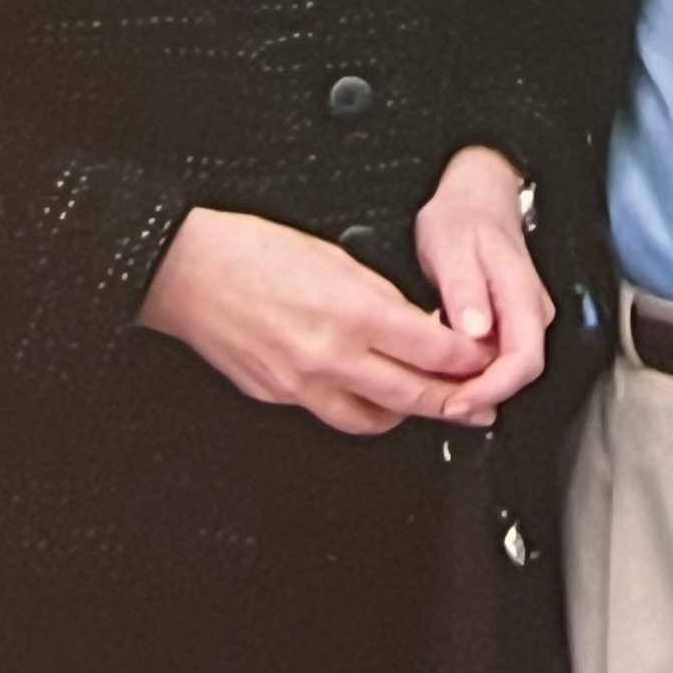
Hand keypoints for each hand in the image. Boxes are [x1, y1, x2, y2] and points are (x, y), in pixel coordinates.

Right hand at [139, 207, 488, 435]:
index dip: (470, 359)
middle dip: (456, 401)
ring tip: (428, 401)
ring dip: (408, 413)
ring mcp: (303, 383)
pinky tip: (371, 395)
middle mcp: (330, 355)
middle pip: (415, 396)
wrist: (188, 272)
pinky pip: (333, 414)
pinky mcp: (280, 396)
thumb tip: (416, 324)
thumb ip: (381, 297)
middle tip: (478, 400)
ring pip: (376, 420)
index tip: (485, 357)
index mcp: (353, 312)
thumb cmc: (252, 252)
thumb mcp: (336, 258)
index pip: (434, 351)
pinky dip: (361, 409)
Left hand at [413, 146, 552, 424]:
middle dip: (481, 396)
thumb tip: (477, 332)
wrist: (477, 196)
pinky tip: (443, 372)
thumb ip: (465, 291)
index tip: (458, 402)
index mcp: (522, 295)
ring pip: (507, 368)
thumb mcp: (452, 248)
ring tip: (436, 391)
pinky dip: (471, 372)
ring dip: (475, 387)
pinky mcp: (508, 322)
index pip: (523, 359)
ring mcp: (522, 318)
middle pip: (518, 372)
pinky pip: (496, 357)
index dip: (491, 388)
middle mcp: (531, 311)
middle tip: (440, 406)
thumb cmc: (463, 218)